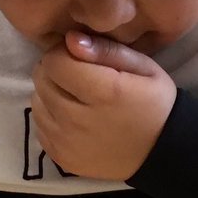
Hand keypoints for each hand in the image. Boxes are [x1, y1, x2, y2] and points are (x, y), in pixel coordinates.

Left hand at [31, 30, 176, 180]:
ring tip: (75, 97)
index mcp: (102, 92)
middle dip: (55, 71)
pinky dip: (51, 118)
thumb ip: (106, 50)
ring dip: (50, 94)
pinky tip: (72, 118)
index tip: (79, 56)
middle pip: (41, 80)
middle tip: (77, 76)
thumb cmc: (155, 103)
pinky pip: (39, 127)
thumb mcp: (144, 67)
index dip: (64, 52)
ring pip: (36, 102)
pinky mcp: (61, 158)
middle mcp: (78, 119)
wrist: (162, 152)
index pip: (54, 60)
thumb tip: (70, 39)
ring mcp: (66, 142)